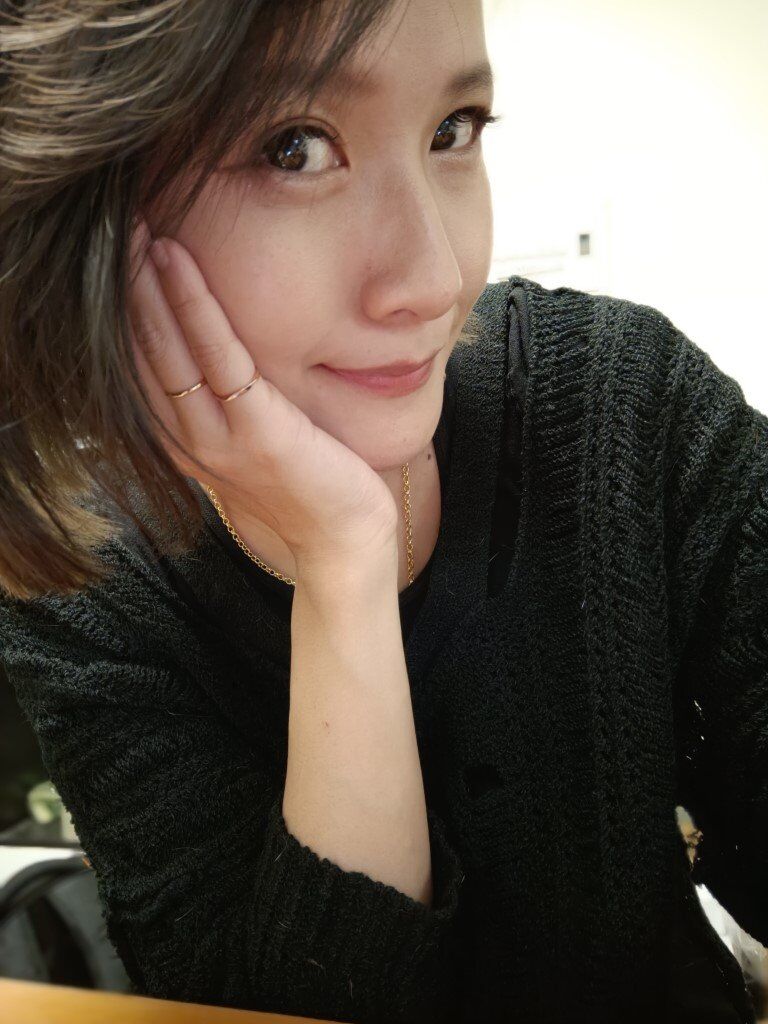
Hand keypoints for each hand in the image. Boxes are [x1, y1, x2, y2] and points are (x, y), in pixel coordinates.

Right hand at [126, 217, 397, 564]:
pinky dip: (193, 305)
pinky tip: (176, 262)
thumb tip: (221, 351)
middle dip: (127, 286)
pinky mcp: (257, 432)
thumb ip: (228, 401)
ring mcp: (218, 439)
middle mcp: (189, 440)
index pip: (142, 365)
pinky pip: (218, 356)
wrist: (346, 538)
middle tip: (120, 225)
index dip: (128, 308)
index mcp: (185, 440)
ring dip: (147, 285)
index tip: (125, 255)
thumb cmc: (309, 481)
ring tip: (137, 230)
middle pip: (143, 352)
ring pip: (167, 349)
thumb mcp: (255, 436)